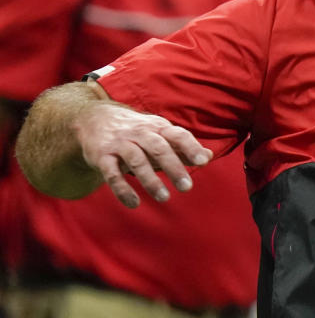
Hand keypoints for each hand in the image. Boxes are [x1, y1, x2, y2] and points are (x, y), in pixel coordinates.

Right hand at [74, 103, 212, 208]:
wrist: (94, 119)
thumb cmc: (136, 132)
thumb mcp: (160, 134)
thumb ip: (182, 147)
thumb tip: (209, 156)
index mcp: (158, 127)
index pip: (178, 135)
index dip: (191, 147)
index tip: (204, 161)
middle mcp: (140, 133)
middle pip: (159, 148)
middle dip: (174, 167)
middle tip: (187, 187)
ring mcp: (120, 144)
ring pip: (137, 160)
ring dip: (151, 180)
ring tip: (164, 197)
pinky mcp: (102, 156)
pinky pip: (112, 174)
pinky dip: (122, 189)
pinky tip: (134, 204)